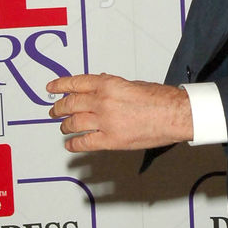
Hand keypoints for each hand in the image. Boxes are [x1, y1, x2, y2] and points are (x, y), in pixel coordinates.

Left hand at [48, 74, 193, 151]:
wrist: (175, 114)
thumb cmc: (160, 99)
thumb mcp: (132, 84)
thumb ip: (112, 86)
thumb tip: (98, 86)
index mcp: (108, 84)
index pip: (75, 83)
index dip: (60, 86)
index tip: (52, 88)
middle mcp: (102, 101)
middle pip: (71, 104)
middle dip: (59, 108)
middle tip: (55, 111)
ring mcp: (105, 122)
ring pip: (74, 123)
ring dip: (65, 126)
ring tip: (63, 127)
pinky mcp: (111, 140)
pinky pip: (84, 142)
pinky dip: (74, 144)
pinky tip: (71, 144)